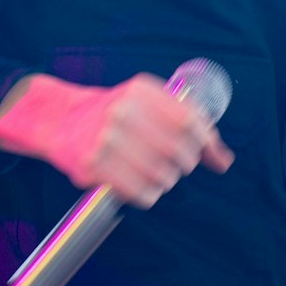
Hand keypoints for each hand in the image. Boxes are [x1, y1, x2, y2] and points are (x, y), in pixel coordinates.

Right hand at [0, 72, 233, 206]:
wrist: (60, 119)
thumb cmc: (114, 112)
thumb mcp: (147, 102)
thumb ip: (187, 123)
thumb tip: (224, 160)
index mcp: (140, 91)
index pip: (189, 121)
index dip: (206, 143)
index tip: (209, 154)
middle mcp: (122, 112)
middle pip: (178, 152)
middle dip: (186, 164)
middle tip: (178, 165)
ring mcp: (105, 140)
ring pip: (162, 176)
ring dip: (167, 181)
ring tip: (158, 174)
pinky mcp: (92, 167)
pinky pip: (141, 193)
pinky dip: (150, 195)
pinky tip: (143, 186)